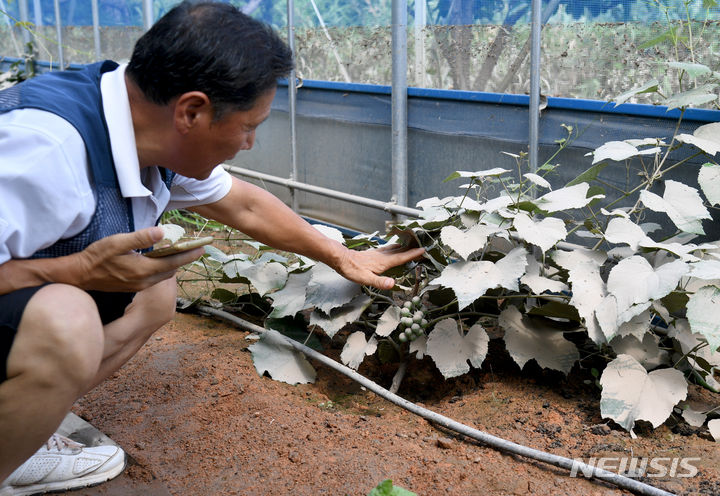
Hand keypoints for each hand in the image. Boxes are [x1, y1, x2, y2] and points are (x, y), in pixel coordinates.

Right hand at [69, 227, 204, 291]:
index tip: (202, 248)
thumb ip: (140, 238)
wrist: (80, 275)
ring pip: (164, 275)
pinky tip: (162, 260)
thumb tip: (162, 232)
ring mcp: (140, 285)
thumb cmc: (97, 256)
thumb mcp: (118, 242)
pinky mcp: (135, 287)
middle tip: (195, 248)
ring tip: (182, 252)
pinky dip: (163, 268)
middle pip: (172, 269)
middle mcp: (144, 280)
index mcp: (143, 269)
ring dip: (174, 264)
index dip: (189, 254)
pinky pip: (156, 278)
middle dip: (185, 259)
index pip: (173, 261)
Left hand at [333, 244, 424, 289]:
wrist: (341, 259)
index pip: (402, 257)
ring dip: (404, 247)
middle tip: (422, 246)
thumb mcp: (366, 279)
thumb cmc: (352, 270)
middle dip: (412, 249)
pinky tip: (394, 248)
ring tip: (412, 245)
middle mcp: (382, 256)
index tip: (423, 250)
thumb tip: (393, 284)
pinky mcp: (373, 253)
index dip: (413, 254)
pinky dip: (395, 247)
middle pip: (400, 251)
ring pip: (394, 248)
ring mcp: (378, 253)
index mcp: (384, 262)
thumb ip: (380, 282)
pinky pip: (388, 249)